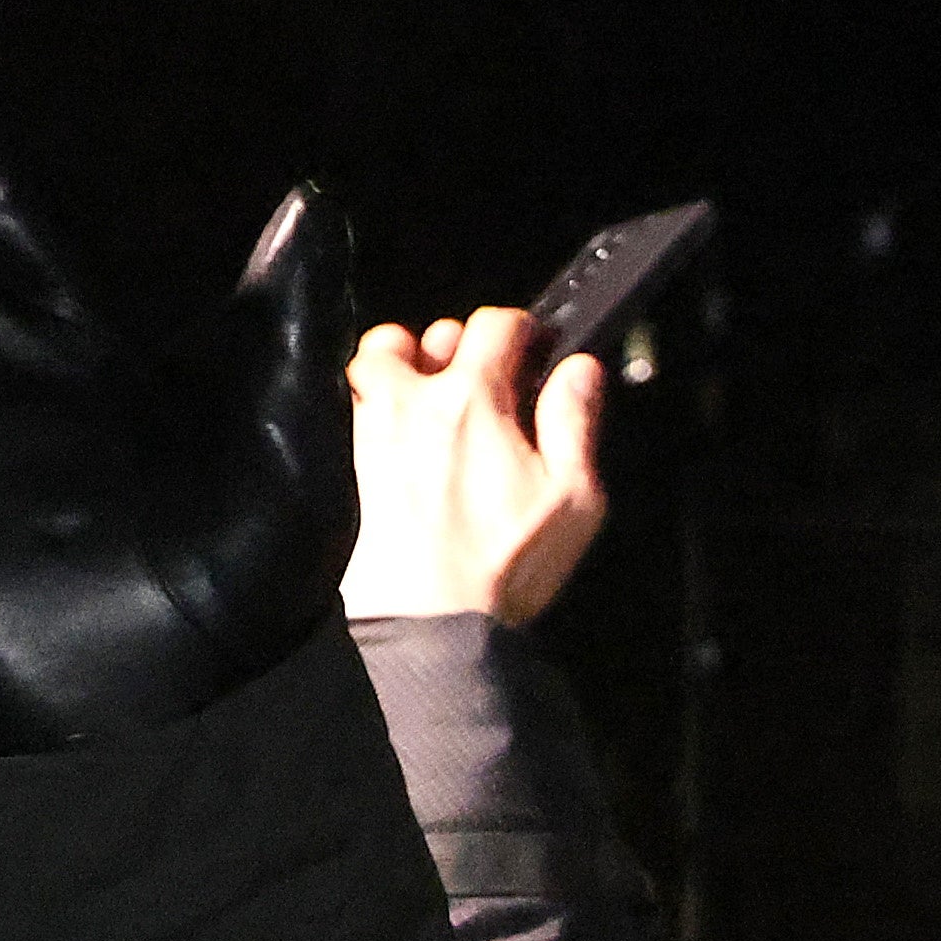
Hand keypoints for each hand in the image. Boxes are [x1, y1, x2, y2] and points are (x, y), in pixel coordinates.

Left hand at [344, 309, 607, 623]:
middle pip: (434, 332)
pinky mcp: (359, 458)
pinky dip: (383, 396)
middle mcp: (419, 401)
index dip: (524, 328)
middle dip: (467, 343)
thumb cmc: (502, 564)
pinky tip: (413, 428)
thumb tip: (581, 371)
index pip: (496, 325)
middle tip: (493, 375)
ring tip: (439, 388)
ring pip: (382, 356)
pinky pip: (361, 399)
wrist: (432, 615)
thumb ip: (575, 422)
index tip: (537, 347)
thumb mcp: (573, 498)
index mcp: (475, 400)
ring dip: (412, 359)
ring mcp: (379, 426)